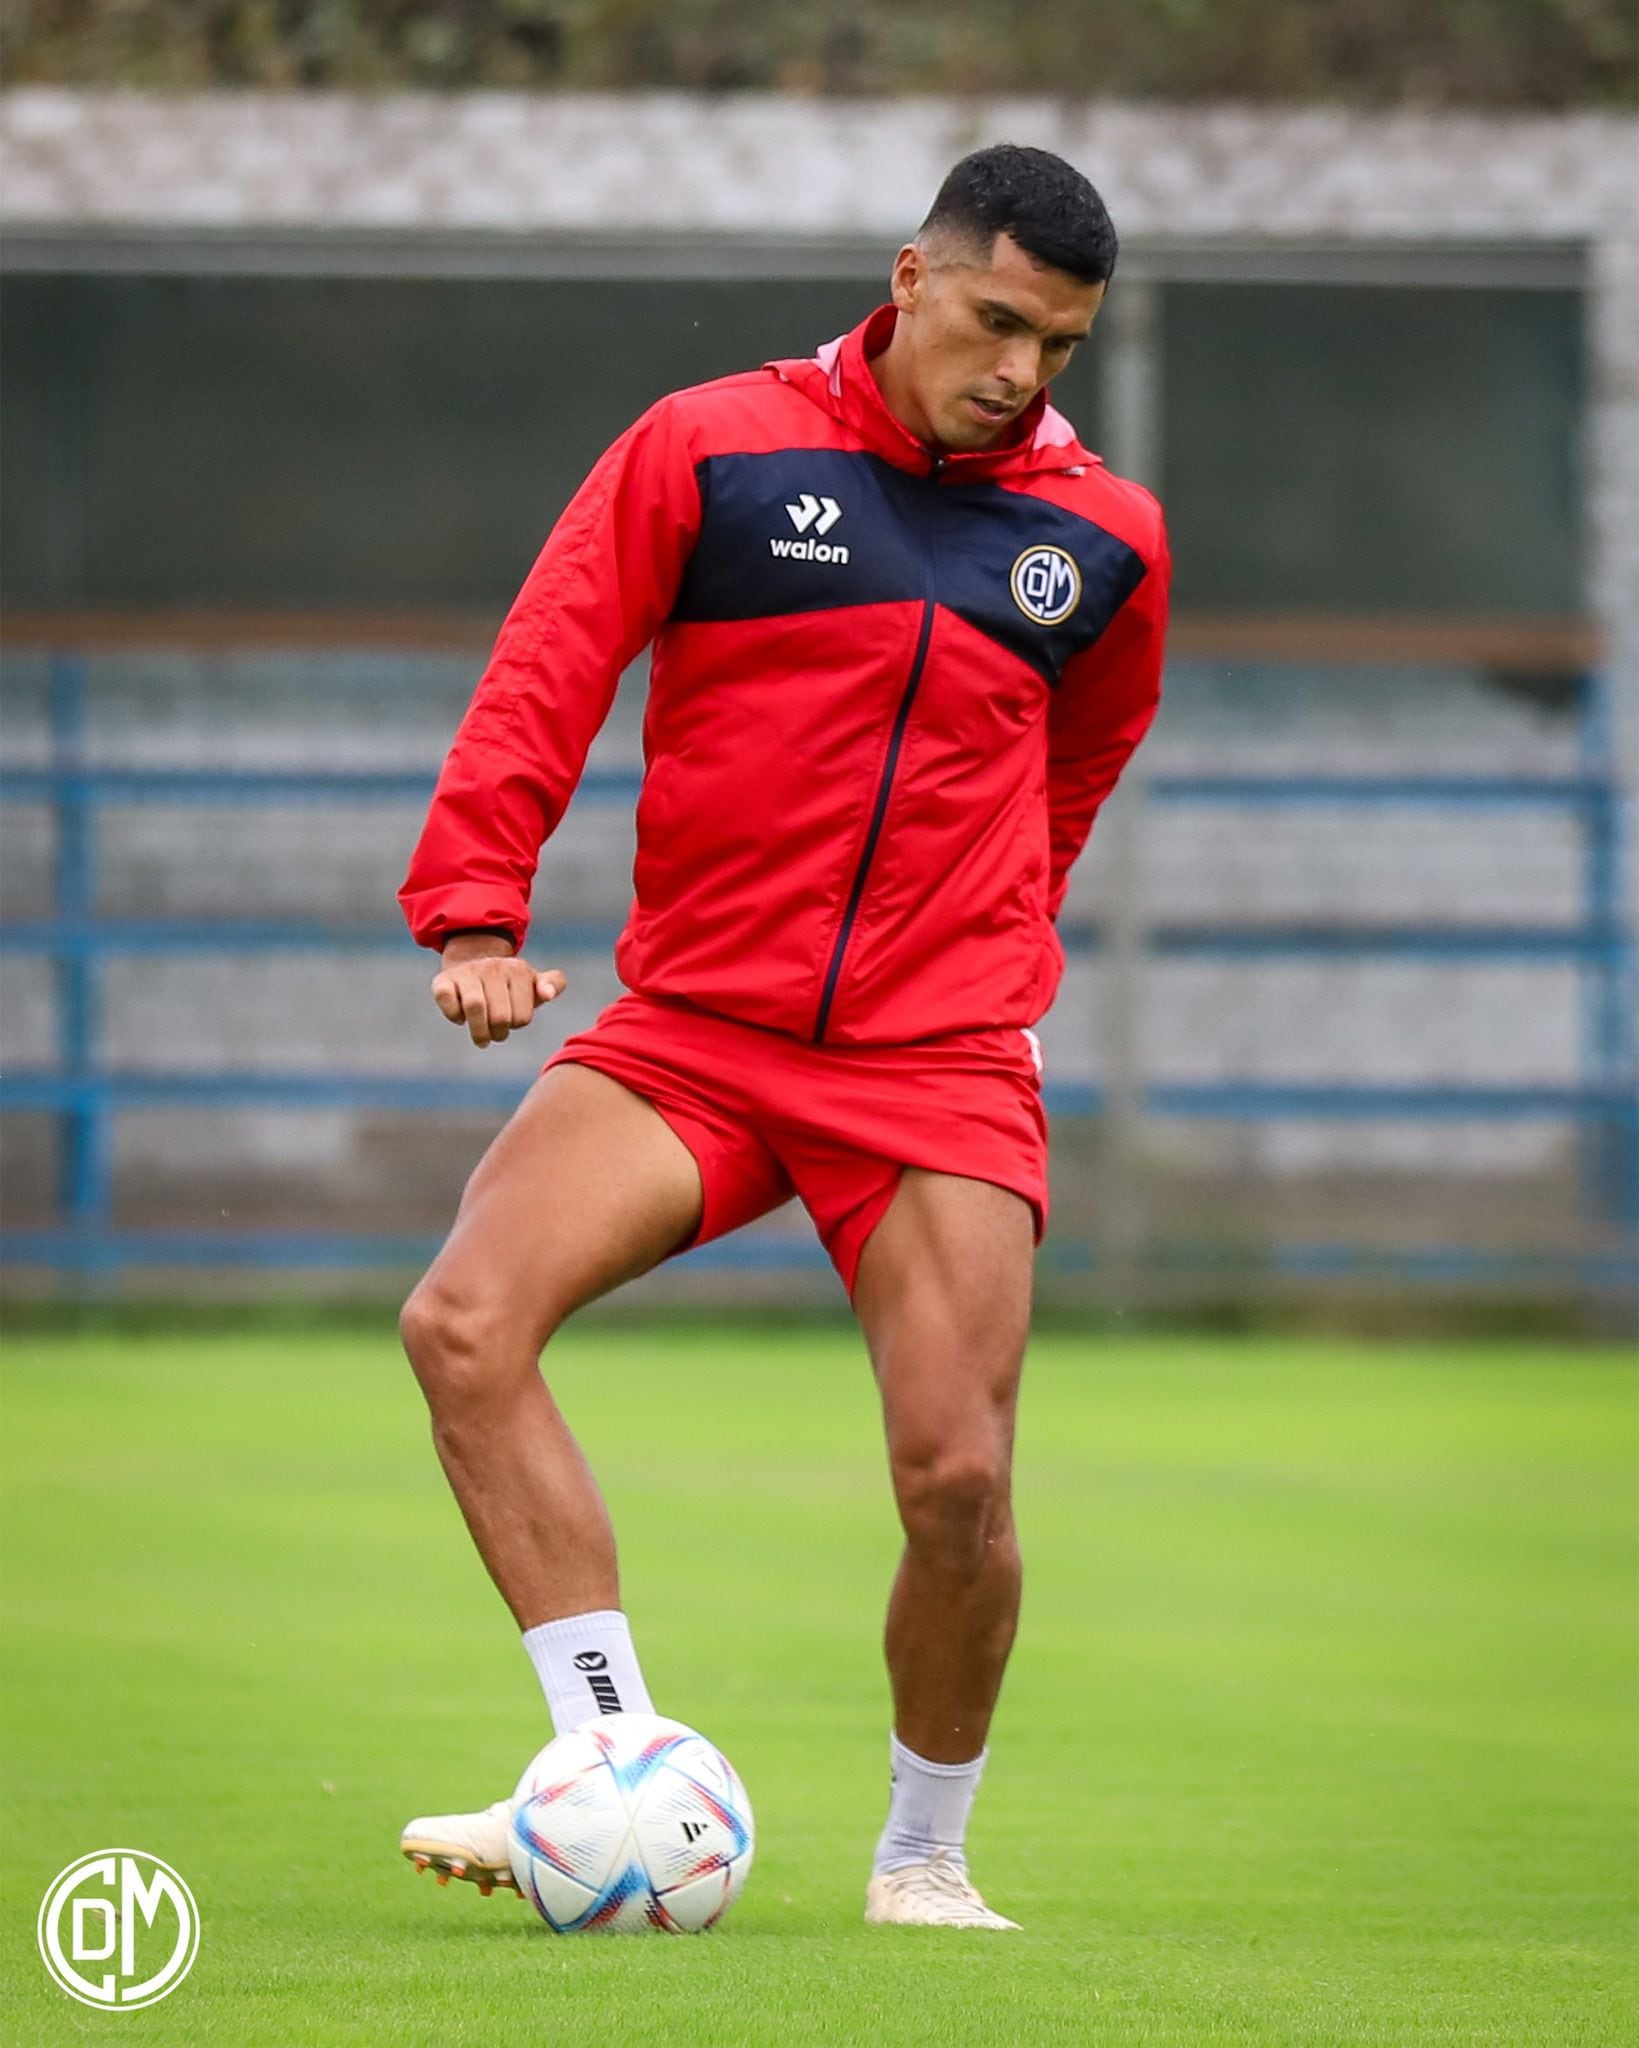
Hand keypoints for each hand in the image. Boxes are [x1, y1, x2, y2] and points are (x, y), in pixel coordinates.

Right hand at [430, 933, 567, 1046]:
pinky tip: (461, 1019)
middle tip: (496, 1035)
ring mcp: (467, 972)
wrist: (474, 960)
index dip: (517, 1025)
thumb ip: (553, 984)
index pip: (522, 1016)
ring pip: (475, 1007)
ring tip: (482, 1040)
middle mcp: (493, 967)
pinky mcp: (443, 980)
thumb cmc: (509, 982)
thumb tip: (548, 994)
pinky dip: (454, 1016)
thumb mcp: (533, 982)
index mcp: (518, 970)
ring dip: (479, 1032)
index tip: (513, 1020)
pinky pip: (446, 1000)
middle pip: (500, 1016)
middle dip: (499, 1033)